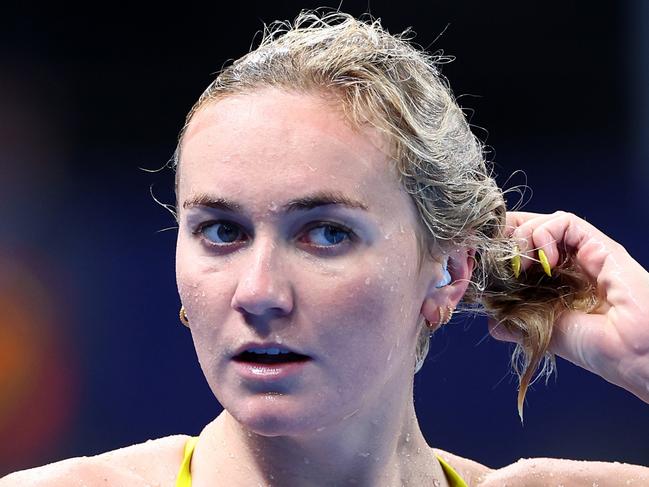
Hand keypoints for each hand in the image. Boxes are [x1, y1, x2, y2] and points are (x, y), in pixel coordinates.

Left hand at [488, 210, 648, 403]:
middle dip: (507, 236)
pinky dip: (545, 233)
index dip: (504, 249)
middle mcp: (571, 264)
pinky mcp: (599, 244)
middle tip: (494, 254)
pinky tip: (544, 259)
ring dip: (523, 236)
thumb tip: (494, 321)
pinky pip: (565, 221)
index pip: (526, 252)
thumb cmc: (600, 348)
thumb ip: (518, 323)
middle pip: (532, 232)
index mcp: (559, 284)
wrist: (632, 352)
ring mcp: (585, 252)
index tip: (486, 259)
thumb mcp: (546, 335)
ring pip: (546, 222)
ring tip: (521, 266)